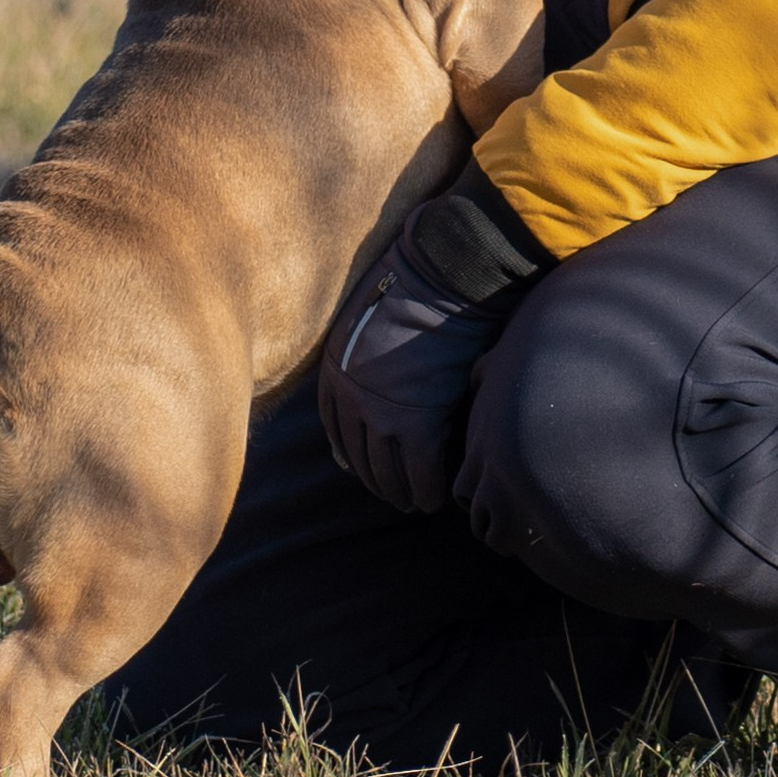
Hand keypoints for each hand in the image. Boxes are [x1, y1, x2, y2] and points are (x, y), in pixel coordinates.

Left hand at [318, 164, 550, 515]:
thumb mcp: (362, 319)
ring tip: (411, 502)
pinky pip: (422, 471)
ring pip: (387, 470)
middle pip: (357, 456)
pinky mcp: (420, 421)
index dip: (350, 454)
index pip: (335, 429)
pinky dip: (428, 490)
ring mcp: (384, 413)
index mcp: (334, 370)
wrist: (443, 274)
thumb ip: (354, 360)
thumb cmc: (412, 284)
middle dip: (374, 480)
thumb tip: (352, 394)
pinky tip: (434, 500)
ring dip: (399, 492)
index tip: (361, 468)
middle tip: (390, 494)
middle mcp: (351, 398)